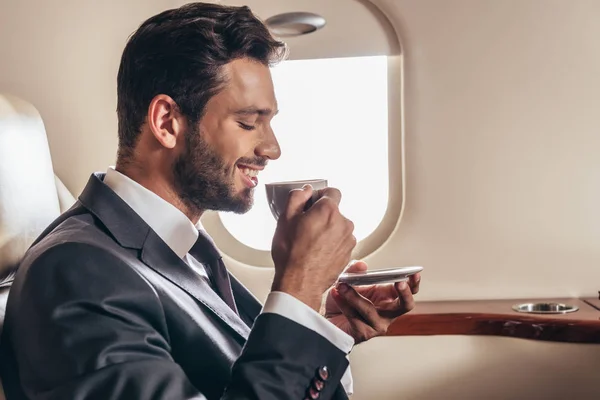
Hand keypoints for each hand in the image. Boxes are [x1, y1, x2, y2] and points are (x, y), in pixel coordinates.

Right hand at [271, 185, 355, 311]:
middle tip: (305, 226)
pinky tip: (317, 251)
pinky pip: (340, 241)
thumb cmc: (292, 254)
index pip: (332, 191)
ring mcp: (348, 240)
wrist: (300, 283)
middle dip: (322, 215)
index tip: (312, 203)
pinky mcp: (348, 254)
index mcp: (328, 211)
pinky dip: (332, 243)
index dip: (320, 196)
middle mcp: (343, 223)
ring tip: (310, 242)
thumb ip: (296, 197)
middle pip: (335, 211)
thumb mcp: (285, 219)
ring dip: (328, 230)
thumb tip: (305, 190)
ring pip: (338, 227)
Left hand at [324, 260, 420, 343]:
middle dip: (404, 293)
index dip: (413, 284)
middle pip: (405, 306)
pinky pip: (354, 317)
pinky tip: (336, 294)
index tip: (414, 274)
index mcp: (388, 298)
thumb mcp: (347, 281)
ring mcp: (377, 325)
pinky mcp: (363, 334)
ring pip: (370, 310)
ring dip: (354, 296)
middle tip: (399, 283)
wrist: (326, 319)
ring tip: (341, 285)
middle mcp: (387, 313)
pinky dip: (343, 304)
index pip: (408, 292)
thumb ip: (353, 271)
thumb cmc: (342, 301)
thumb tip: (361, 265)